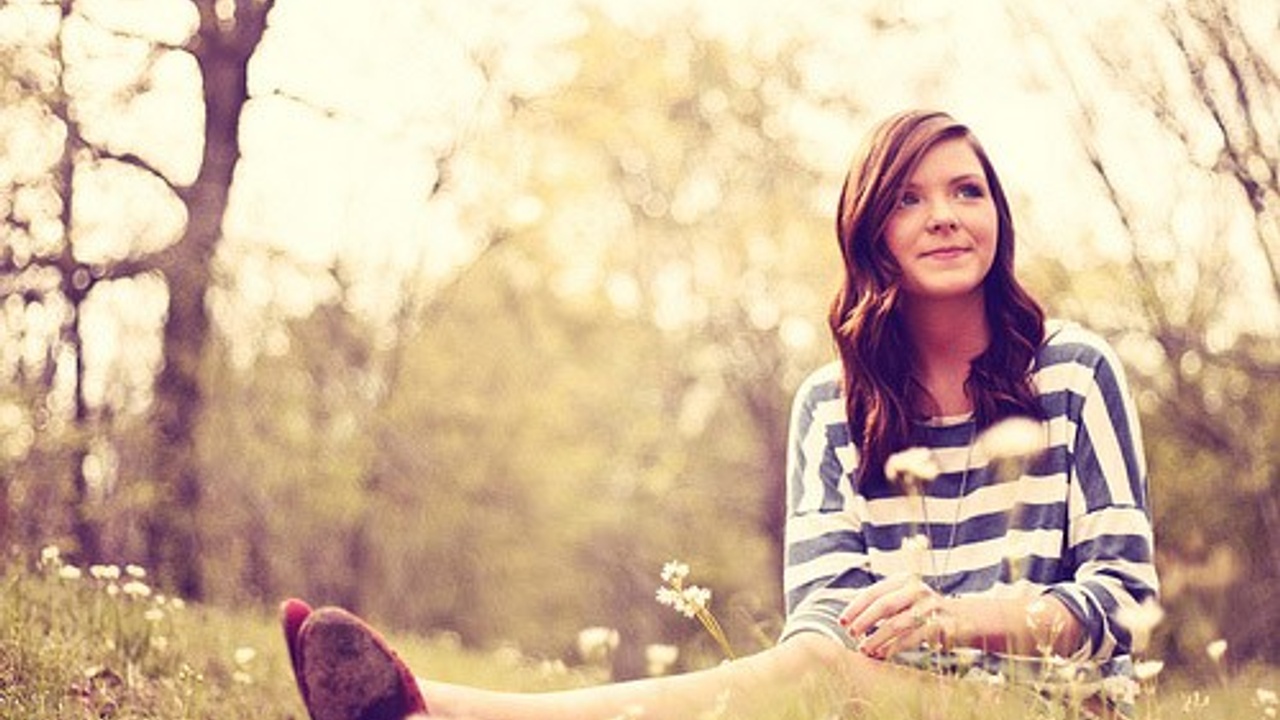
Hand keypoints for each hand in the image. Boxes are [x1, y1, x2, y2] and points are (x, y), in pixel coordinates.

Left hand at [838, 574, 954, 659]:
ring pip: (897, 624)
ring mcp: (931, 607)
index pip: (874, 592)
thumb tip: (849, 617)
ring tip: (864, 649)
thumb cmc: (923, 611)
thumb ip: (881, 603)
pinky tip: (883, 655)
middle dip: (864, 621)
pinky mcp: (942, 625)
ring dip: (877, 638)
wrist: (964, 618)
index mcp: (904, 580)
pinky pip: (913, 638)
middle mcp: (917, 590)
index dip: (855, 607)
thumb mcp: (904, 599)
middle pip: (884, 605)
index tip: (841, 621)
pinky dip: (895, 648)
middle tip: (851, 635)